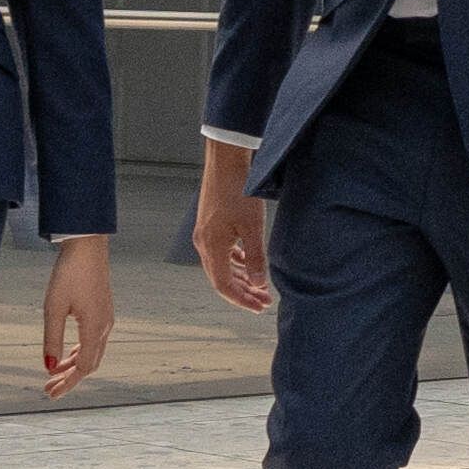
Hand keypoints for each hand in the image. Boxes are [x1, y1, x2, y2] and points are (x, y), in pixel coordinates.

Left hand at [36, 233, 113, 398]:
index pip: (83, 367)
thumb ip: (51, 339)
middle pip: (90, 364)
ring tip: (54, 373)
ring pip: (93, 352)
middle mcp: (105, 326)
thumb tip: (48, 366)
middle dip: (70, 378)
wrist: (87, 245)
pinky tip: (67, 353)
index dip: (68, 383)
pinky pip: (95, 340)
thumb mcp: (53, 308)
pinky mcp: (103, 310)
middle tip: (48, 388)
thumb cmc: (69, 274)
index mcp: (95, 329)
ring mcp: (106, 318)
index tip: (50, 393)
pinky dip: (80, 352)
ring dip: (74, 365)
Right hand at [192, 143, 271, 313]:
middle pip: (222, 278)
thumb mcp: (253, 227)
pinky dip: (236, 262)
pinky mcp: (210, 225)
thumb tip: (259, 284)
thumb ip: (256, 258)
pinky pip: (222, 253)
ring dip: (241, 278)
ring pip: (222, 266)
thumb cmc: (238, 191)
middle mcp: (203, 244)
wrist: (225, 162)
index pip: (224, 286)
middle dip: (244, 292)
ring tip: (260, 286)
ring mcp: (205, 234)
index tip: (260, 307)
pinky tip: (249, 263)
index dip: (242, 300)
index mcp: (211, 248)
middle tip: (264, 301)